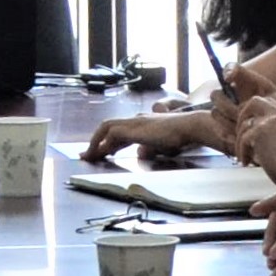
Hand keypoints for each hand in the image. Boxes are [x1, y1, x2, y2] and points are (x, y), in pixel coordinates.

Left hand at [80, 108, 211, 164]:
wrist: (188, 126)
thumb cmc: (180, 135)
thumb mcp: (161, 142)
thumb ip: (149, 146)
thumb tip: (140, 153)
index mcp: (142, 123)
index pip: (119, 131)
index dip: (108, 142)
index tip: (100, 151)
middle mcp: (135, 120)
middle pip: (109, 127)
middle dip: (96, 141)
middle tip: (87, 155)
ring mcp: (134, 122)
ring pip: (106, 128)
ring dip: (96, 142)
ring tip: (89, 156)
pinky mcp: (134, 128)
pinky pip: (112, 133)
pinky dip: (103, 142)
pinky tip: (100, 152)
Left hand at [217, 88, 275, 181]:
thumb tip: (256, 138)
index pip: (269, 103)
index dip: (257, 113)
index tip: (251, 127)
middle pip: (255, 101)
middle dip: (244, 115)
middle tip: (241, 135)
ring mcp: (271, 121)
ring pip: (245, 123)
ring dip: (240, 141)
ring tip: (244, 156)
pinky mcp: (260, 132)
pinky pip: (242, 139)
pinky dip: (242, 152)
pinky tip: (246, 162)